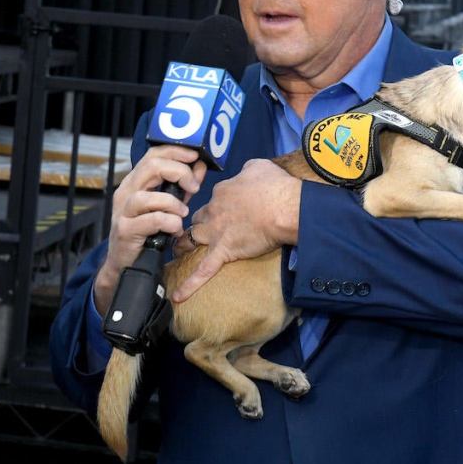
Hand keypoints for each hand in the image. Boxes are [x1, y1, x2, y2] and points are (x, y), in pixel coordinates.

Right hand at [94, 145, 206, 314]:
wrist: (126, 262)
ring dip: (173, 203)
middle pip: (151, 167)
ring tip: (183, 213)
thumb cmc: (148, 231)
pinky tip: (175, 229)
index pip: (153, 154)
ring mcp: (123, 211)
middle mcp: (126, 191)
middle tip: (194, 187)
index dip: (175, 151)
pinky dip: (169, 222)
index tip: (195, 156)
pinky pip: (151, 220)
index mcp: (135, 181)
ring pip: (148, 196)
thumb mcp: (169, 204)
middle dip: (179, 172)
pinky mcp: (125, 229)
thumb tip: (200, 166)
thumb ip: (183, 186)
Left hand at [171, 159, 299, 302]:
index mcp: (221, 192)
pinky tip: (177, 296)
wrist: (284, 208)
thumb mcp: (259, 167)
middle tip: (195, 229)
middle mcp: (214, 211)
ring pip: (192, 238)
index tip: (223, 209)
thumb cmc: (276, 186)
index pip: (213, 199)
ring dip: (184, 244)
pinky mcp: (224, 251)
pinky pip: (204, 270)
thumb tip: (247, 173)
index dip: (217, 204)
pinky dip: (190, 284)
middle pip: (197, 218)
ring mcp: (216, 232)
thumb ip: (247, 170)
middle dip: (196, 223)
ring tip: (177, 251)